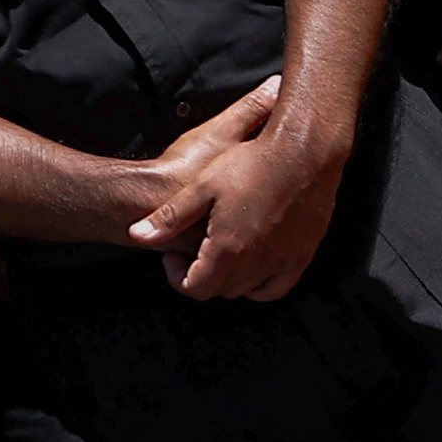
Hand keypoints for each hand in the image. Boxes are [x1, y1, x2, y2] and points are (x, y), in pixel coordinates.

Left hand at [131, 78, 346, 303]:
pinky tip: (251, 264)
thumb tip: (136, 235)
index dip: (177, 278)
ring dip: (227, 278)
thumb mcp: (203, 185)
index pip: (195, 289)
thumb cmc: (253, 162)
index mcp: (228, 249)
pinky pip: (275, 288)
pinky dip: (259, 284)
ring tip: (221, 251)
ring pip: (245, 290)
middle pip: (219, 290)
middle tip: (193, 250)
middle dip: (200, 276)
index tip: (173, 257)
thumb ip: (170, 217)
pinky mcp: (301, 255)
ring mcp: (282, 261)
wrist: (304, 151)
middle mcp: (256, 263)